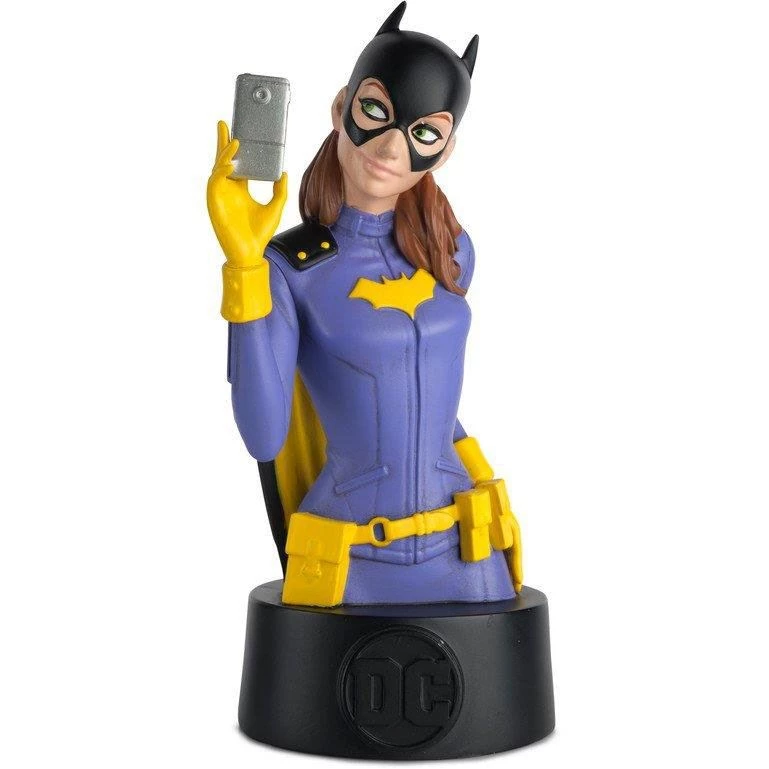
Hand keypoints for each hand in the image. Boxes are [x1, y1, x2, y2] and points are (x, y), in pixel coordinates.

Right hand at [207, 121, 287, 267]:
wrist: (251, 253)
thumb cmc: (260, 234)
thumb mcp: (276, 207)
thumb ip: (280, 190)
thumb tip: (283, 172)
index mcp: (241, 189)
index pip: (238, 162)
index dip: (236, 147)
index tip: (240, 131)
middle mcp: (229, 189)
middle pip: (224, 159)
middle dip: (223, 141)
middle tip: (225, 123)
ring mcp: (220, 195)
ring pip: (219, 168)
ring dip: (225, 154)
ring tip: (234, 141)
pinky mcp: (215, 202)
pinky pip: (215, 182)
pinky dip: (221, 171)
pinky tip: (230, 164)